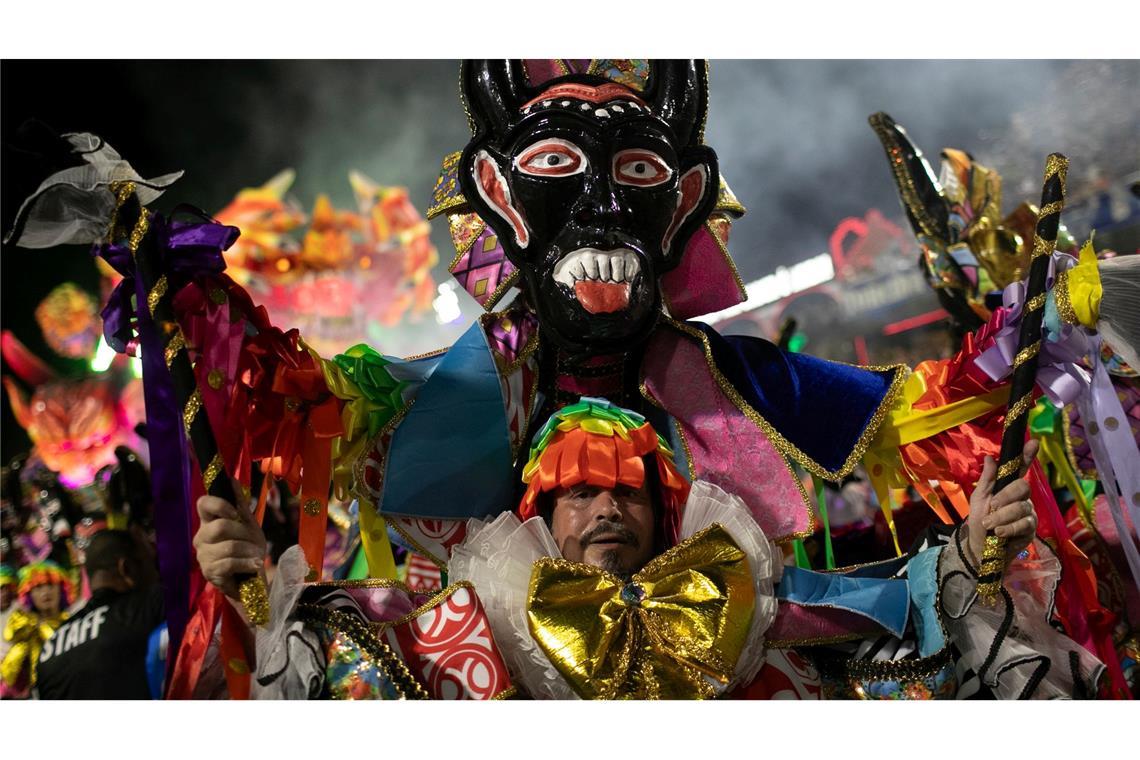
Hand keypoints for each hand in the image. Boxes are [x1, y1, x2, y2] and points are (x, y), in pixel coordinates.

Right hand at [193, 494, 266, 601]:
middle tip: (254, 540)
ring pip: (229, 546)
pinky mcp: (209, 572)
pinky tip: (254, 565)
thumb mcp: (248, 524)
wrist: (252, 576)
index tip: (236, 513)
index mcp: (209, 521)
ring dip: (249, 550)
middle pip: (221, 526)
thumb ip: (240, 505)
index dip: (220, 504)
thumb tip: (232, 480)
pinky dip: (247, 563)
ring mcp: (203, 555)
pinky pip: (230, 562)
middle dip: (244, 533)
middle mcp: (201, 537)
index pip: (203, 503)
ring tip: (257, 555)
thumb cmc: (248, 548)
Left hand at [965, 438, 1039, 570]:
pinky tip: (999, 533)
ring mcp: (1028, 512)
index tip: (1033, 442)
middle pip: (1022, 487)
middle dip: (1005, 497)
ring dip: (1002, 516)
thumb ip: (986, 479)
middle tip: (992, 506)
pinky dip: (1009, 528)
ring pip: (1021, 507)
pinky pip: (1024, 524)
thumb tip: (990, 457)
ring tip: (989, 524)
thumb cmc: (980, 519)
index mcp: (1008, 486)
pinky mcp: (1031, 529)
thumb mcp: (979, 498)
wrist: (980, 546)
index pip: (1020, 468)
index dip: (1028, 456)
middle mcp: (1022, 497)